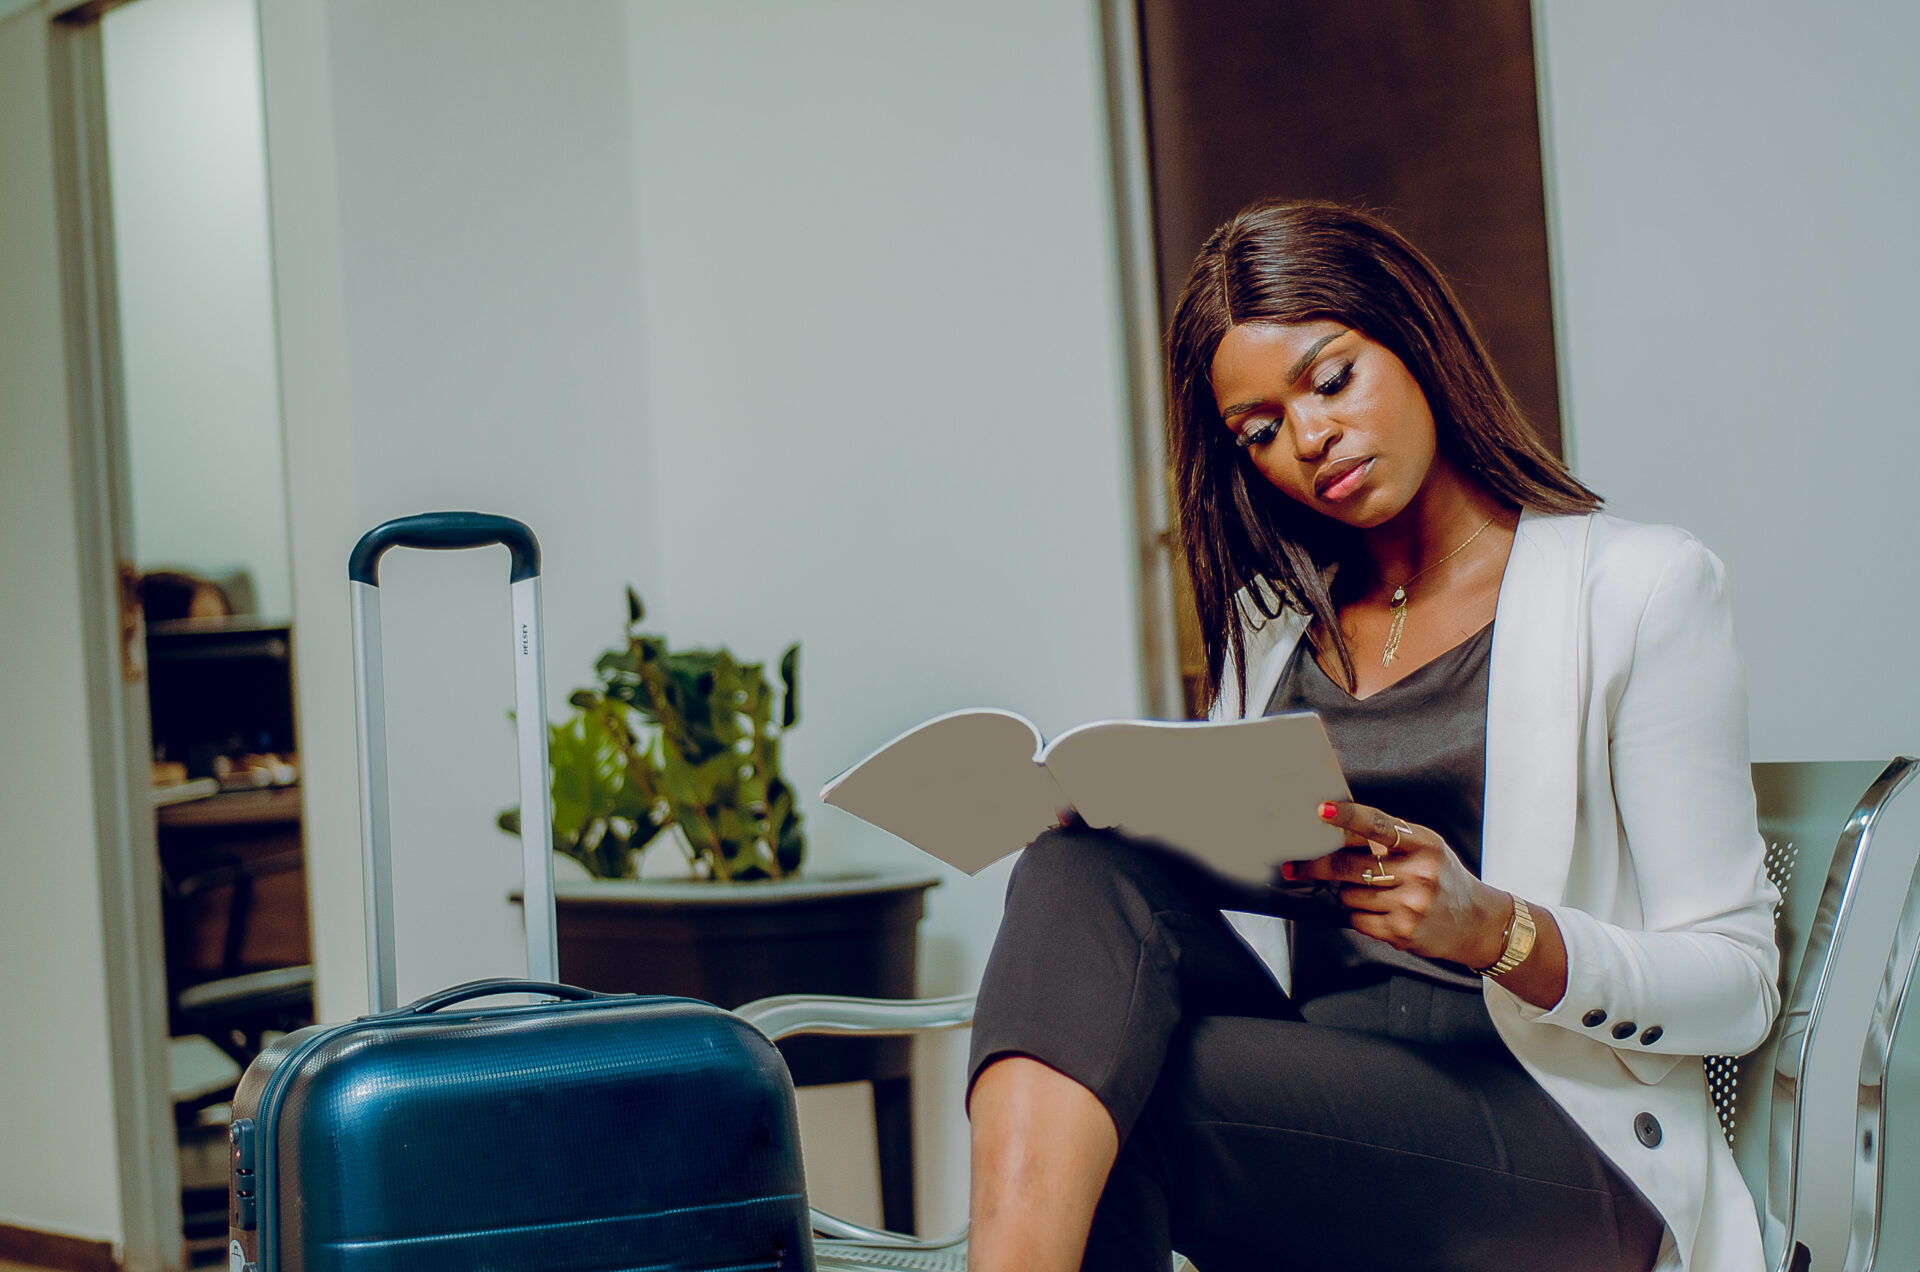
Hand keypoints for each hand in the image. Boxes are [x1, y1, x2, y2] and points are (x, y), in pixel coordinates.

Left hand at [1289, 800, 1509, 968]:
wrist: (1475, 922)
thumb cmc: (1443, 877)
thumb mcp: (1427, 848)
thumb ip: (1390, 838)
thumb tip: (1335, 827)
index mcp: (1425, 845)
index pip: (1378, 825)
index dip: (1347, 816)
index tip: (1321, 809)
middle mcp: (1419, 874)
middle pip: (1349, 865)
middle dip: (1316, 865)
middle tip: (1295, 865)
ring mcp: (1410, 905)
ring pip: (1348, 894)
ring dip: (1349, 892)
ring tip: (1374, 892)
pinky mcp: (1402, 932)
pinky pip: (1356, 919)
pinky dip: (1358, 914)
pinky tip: (1380, 911)